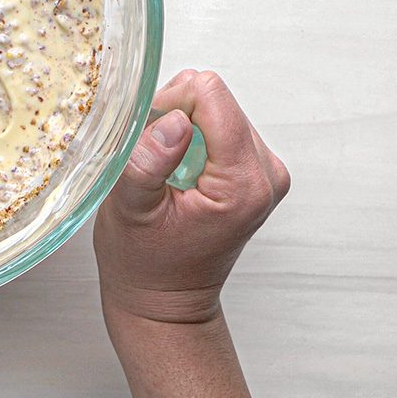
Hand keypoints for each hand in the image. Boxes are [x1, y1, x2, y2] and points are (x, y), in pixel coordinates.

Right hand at [94, 70, 290, 324]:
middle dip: (173, 117)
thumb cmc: (145, 264)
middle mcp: (266, 174)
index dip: (167, 106)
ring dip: (180, 128)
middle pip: (215, 98)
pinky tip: (176, 173)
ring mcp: (265, 172)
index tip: (147, 143)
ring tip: (163, 172)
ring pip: (216, 107)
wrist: (165, 300)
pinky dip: (190, 138)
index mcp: (242, 185)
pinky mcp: (255, 170)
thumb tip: (172, 119)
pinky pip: (219, 124)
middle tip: (152, 162)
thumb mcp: (130, 212)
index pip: (211, 96)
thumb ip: (149, 163)